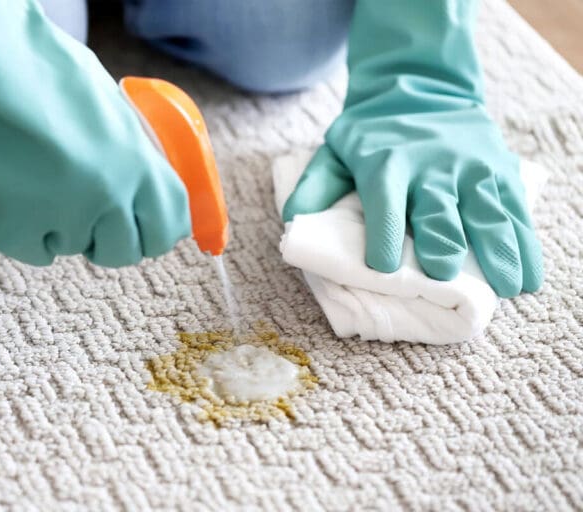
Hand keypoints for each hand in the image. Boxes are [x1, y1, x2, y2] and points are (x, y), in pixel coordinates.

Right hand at [0, 0, 190, 266]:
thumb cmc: (43, 66)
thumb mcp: (108, 102)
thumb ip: (127, 146)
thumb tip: (133, 166)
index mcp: (140, 163)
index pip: (170, 224)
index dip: (156, 231)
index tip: (142, 229)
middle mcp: (111, 197)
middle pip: (126, 251)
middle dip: (109, 239)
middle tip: (88, 216)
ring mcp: (64, 219)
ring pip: (76, 248)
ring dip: (63, 228)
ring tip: (38, 182)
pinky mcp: (16, 231)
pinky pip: (34, 252)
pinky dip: (25, 233)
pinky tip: (13, 197)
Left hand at [282, 0, 541, 297]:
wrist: (419, 84)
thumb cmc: (372, 133)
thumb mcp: (335, 150)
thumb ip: (315, 185)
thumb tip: (293, 219)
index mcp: (386, 165)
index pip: (384, 205)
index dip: (383, 236)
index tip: (383, 267)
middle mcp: (431, 167)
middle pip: (438, 210)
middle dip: (441, 242)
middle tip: (442, 271)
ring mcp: (469, 168)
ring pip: (486, 213)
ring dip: (498, 250)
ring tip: (506, 286)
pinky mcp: (498, 170)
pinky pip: (515, 209)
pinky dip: (525, 243)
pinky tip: (530, 275)